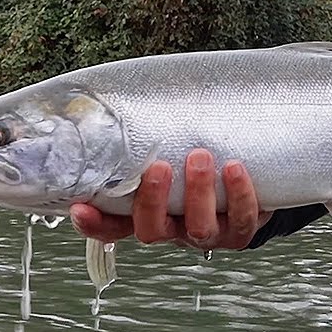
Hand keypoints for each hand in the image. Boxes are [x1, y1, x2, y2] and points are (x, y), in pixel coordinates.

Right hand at [70, 149, 272, 249]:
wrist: (251, 185)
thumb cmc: (198, 164)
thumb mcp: (171, 153)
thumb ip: (148, 139)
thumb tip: (125, 97)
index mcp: (148, 213)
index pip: (112, 225)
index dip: (94, 222)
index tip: (81, 206)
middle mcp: (174, 229)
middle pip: (151, 230)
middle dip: (152, 200)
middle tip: (158, 166)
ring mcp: (207, 234)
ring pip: (198, 227)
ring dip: (197, 193)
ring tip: (199, 156)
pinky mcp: (240, 231)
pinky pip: (241, 219)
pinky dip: (239, 194)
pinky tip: (234, 167)